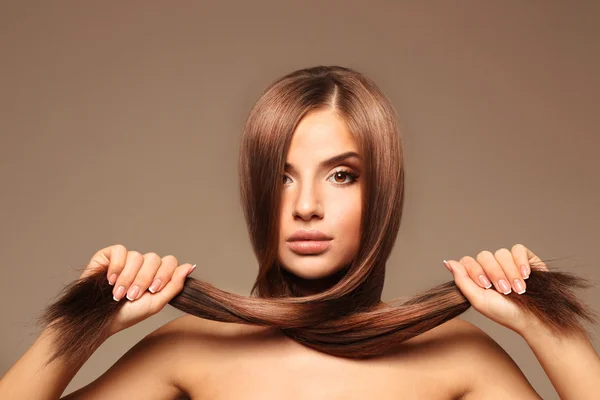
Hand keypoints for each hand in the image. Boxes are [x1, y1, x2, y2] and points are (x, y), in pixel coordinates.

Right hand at [80, 244, 195, 335]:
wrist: (100, 321)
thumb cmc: (129, 314)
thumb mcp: (156, 303)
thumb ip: (175, 285)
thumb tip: (191, 266)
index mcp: (157, 273)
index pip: (170, 261)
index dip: (164, 274)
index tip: (153, 291)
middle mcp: (143, 264)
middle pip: (153, 258)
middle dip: (144, 280)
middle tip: (133, 296)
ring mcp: (126, 259)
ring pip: (136, 256)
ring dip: (128, 278)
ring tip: (118, 294)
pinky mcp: (109, 255)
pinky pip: (119, 250)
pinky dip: (116, 267)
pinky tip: (110, 280)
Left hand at [443, 244, 547, 334]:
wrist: (531, 318)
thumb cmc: (504, 312)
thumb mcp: (478, 300)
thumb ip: (462, 281)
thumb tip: (448, 262)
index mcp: (476, 276)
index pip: (467, 261)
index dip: (476, 271)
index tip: (486, 286)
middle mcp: (490, 266)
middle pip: (484, 256)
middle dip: (495, 274)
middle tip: (505, 291)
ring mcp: (507, 261)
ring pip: (501, 253)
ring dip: (510, 272)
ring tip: (518, 289)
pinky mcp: (525, 258)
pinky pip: (518, 249)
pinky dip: (521, 262)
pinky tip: (526, 275)